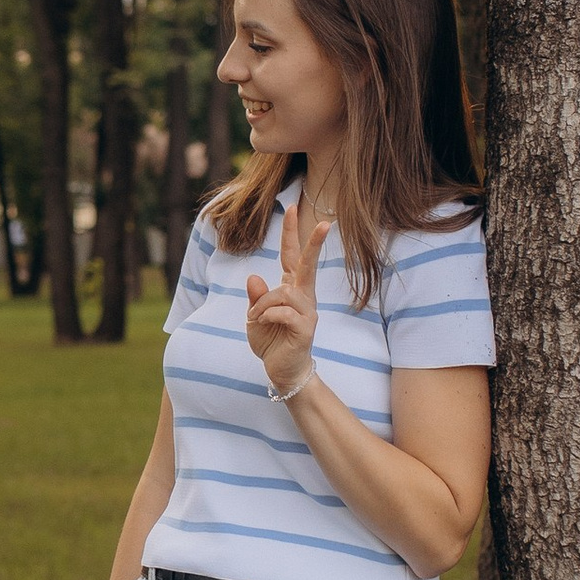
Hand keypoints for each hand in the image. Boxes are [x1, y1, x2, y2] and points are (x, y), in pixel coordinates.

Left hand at [245, 187, 322, 399]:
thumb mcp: (255, 317)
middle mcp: (304, 297)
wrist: (282, 372)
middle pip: (308, 265)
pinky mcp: (306, 328)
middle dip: (314, 243)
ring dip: (263, 303)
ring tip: (255, 318)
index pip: (292, 256)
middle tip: (325, 224)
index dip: (291, 233)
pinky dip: (267, 315)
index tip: (292, 207)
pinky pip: (284, 312)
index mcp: (291, 290)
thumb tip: (254, 277)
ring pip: (285, 292)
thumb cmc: (271, 342)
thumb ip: (255, 297)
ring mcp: (308, 312)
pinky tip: (261, 324)